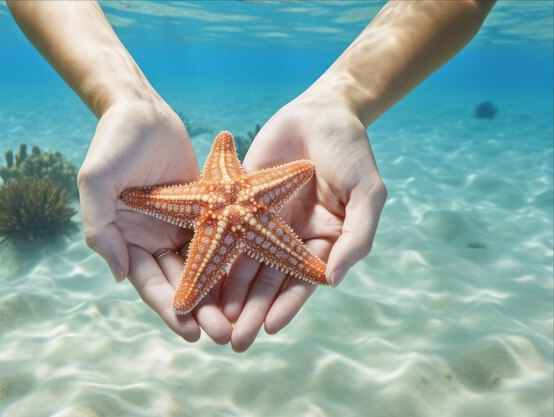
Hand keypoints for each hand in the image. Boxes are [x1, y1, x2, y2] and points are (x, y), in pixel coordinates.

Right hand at [77, 99, 231, 343]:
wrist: (143, 110)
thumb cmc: (115, 141)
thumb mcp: (97, 180)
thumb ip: (99, 226)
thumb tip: (119, 275)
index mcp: (126, 238)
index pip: (149, 283)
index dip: (169, 309)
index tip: (189, 333)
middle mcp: (153, 238)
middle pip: (180, 282)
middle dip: (200, 310)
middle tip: (223, 335)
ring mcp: (179, 224)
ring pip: (203, 266)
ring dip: (218, 292)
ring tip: (240, 317)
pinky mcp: (202, 209)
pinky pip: (218, 237)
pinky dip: (230, 258)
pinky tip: (251, 279)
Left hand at [222, 84, 386, 351]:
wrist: (321, 112)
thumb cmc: (351, 152)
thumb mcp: (367, 193)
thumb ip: (357, 236)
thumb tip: (334, 280)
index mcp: (322, 241)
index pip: (302, 281)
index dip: (288, 305)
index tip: (270, 327)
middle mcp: (290, 237)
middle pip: (268, 280)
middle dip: (251, 309)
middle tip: (233, 339)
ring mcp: (264, 221)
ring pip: (242, 261)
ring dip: (228, 291)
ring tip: (211, 318)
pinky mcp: (241, 202)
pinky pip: (224, 229)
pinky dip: (212, 252)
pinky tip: (196, 274)